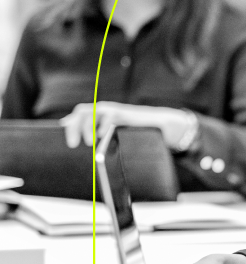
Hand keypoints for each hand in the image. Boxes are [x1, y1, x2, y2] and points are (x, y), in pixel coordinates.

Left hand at [61, 101, 196, 149]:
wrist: (161, 126)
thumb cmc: (139, 135)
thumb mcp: (116, 139)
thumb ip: (103, 142)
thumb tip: (90, 153)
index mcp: (99, 116)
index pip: (78, 117)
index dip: (69, 126)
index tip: (66, 141)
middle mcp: (104, 111)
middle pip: (81, 112)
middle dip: (73, 128)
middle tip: (73, 144)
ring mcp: (114, 110)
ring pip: (92, 112)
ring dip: (86, 127)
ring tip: (89, 142)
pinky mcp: (125, 113)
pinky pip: (109, 116)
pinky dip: (103, 125)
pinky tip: (102, 136)